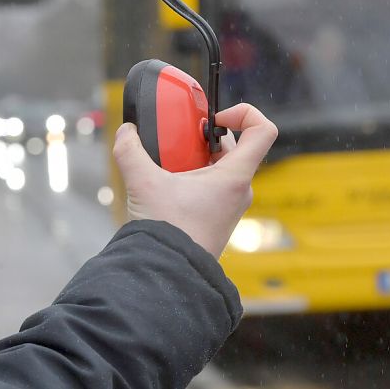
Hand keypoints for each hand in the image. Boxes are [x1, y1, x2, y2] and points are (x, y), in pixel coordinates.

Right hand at [113, 103, 277, 257]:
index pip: (263, 131)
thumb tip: (126, 131)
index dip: (245, 113)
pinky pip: (213, 187)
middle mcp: (239, 191)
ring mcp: (231, 206)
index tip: (215, 118)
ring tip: (168, 162)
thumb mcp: (143, 184)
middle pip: (233, 147)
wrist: (169, 275)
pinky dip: (193, 178)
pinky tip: (166, 184)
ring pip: (220, 168)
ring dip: (196, 159)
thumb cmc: (168, 232)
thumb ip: (130, 151)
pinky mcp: (218, 219)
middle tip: (178, 139)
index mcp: (234, 177)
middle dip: (204, 138)